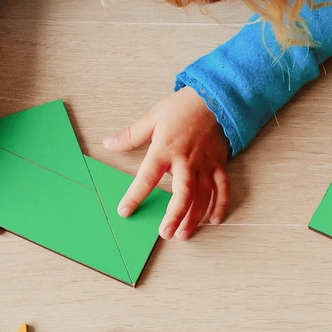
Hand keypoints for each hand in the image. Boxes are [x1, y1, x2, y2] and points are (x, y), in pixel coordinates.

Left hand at [103, 88, 230, 239]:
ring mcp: (205, 164)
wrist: (214, 97)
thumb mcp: (153, 117)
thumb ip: (131, 135)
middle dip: (174, 215)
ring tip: (183, 234)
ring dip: (193, 218)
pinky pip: (222, 189)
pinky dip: (219, 206)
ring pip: (202, 197)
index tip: (125, 211)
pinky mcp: (219, 165)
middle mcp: (186, 161)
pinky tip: (213, 221)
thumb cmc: (182, 107)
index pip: (147, 177)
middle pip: (182, 193)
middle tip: (165, 233)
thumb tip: (108, 143)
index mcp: (165, 149)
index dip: (134, 196)